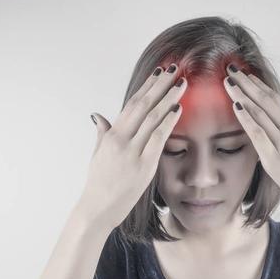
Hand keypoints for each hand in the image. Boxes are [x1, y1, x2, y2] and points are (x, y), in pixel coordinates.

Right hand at [80, 64, 186, 228]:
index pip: (132, 104)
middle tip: (175, 69)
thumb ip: (102, 134)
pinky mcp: (142, 166)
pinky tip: (177, 109)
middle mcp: (121, 140)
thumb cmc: (98, 185)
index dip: (147, 87)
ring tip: (182, 83)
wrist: (97, 209)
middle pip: (143, 106)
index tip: (159, 73)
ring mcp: (131, 153)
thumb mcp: (97, 156)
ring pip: (152, 118)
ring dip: (168, 98)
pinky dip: (167, 122)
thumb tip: (98, 116)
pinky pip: (157, 139)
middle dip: (160, 85)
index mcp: (111, 136)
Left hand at [222, 64, 279, 220]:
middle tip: (231, 69)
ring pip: (260, 114)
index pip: (275, 100)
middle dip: (247, 84)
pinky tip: (236, 106)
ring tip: (228, 82)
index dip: (259, 86)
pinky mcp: (273, 159)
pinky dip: (246, 120)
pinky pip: (258, 135)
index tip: (247, 74)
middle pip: (265, 101)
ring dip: (242, 96)